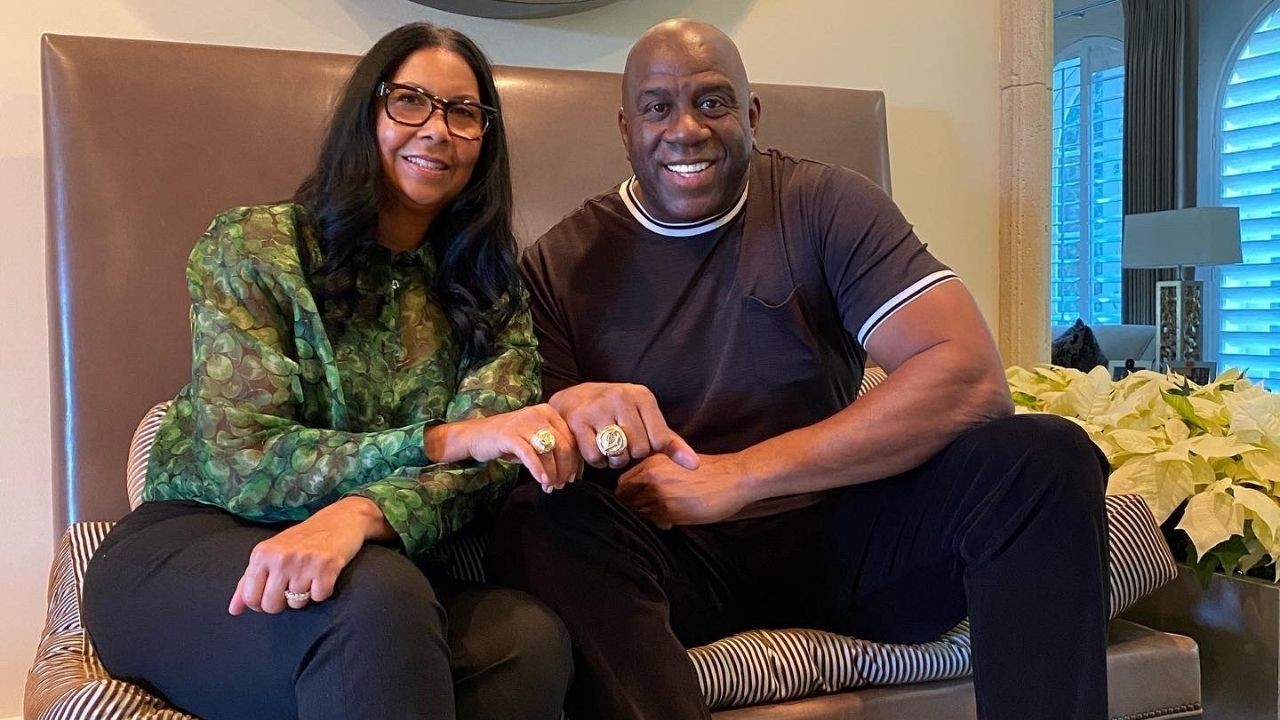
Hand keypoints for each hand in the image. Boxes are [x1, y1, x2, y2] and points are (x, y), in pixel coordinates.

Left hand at [228, 497, 379, 614]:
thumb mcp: (270, 554)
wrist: (339, 519)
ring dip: (305, 595)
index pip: (251, 597)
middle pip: (272, 605)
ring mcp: (303, 562)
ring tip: (309, 576)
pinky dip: (322, 591)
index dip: (260, 604)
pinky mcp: (326, 567)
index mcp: (262, 554)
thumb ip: (248, 581)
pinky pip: (319, 597)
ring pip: (297, 603)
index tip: (271, 594)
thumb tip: (233, 610)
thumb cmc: (302, 539)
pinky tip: (323, 575)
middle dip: (283, 603)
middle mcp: (280, 557)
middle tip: (292, 587)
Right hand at [452, 404, 578, 490]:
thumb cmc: (509, 440)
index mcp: (549, 412)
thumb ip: (553, 449)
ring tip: (551, 486)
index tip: (574, 477)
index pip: (571, 437)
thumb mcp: (535, 439)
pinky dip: (538, 470)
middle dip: (566, 469)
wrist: (477, 435)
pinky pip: (530, 455)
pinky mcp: (510, 435)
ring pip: (549, 451)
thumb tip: (572, 471)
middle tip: (563, 484)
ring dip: (553, 473)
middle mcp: (539, 414)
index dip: (575, 460)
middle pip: (563, 445)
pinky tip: (542, 481)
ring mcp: (524, 423)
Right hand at [548, 382, 698, 470]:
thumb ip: (671, 443)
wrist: (574, 399)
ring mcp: (597, 407)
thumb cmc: (617, 414)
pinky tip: (594, 448)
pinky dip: (597, 461)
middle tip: (620, 445)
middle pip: (638, 449)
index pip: (659, 441)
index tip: (638, 440)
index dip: (649, 449)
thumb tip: (694, 465)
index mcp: (643, 396)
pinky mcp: (578, 420)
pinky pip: (596, 457)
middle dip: (630, 455)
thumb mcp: (646, 421)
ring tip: (608, 447)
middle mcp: (621, 396)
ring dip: (613, 460)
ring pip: (617, 453)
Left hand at [615, 453, 751, 528]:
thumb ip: (656, 473)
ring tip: (661, 515)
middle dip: (632, 505)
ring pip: (636, 512)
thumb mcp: (677, 460)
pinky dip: (658, 523)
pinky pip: (652, 522)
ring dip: (645, 516)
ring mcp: (658, 495)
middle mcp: (650, 477)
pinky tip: (671, 521)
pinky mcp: (669, 512)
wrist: (733, 478)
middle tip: (646, 510)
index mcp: (651, 462)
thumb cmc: (709, 470)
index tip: (635, 499)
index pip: (623, 482)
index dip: (627, 493)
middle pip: (625, 498)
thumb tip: (640, 491)